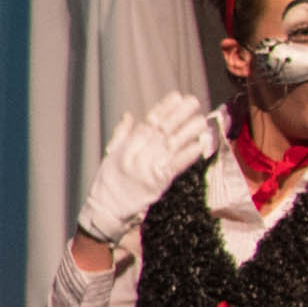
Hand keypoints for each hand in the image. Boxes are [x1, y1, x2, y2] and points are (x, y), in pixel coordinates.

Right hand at [78, 91, 218, 246]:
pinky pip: (177, 166)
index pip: (147, 123)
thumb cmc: (108, 182)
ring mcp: (148, 169)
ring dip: (188, 132)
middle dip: (179, 115)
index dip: (163, 108)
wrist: (106, 210)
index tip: (176, 96)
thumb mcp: (110, 155)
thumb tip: (129, 115)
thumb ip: (122, 134)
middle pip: (162, 131)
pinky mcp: (158, 183)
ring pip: (172, 146)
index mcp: (126, 147)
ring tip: (201, 120)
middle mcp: (137, 156)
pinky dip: (189, 155)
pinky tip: (200, 144)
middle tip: (193, 101)